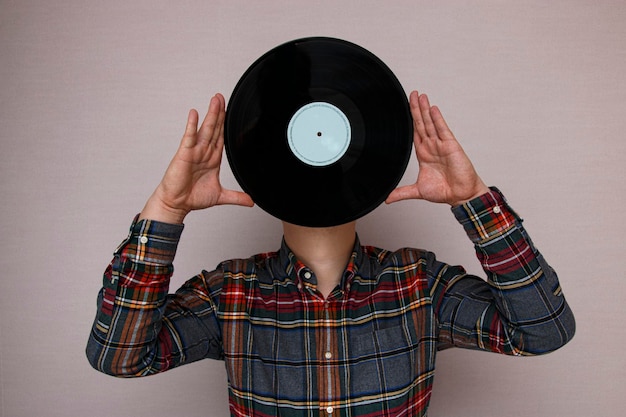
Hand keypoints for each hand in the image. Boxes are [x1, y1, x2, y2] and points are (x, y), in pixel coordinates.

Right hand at [140, 93, 253, 223]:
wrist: (177, 204)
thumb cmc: (193, 197)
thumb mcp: (220, 196)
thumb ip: (236, 197)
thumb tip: (251, 201)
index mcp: (213, 159)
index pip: (221, 137)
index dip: (224, 124)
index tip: (228, 111)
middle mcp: (204, 152)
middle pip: (214, 129)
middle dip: (219, 113)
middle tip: (221, 97)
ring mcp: (194, 152)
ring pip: (205, 130)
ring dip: (211, 115)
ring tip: (215, 100)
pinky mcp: (184, 154)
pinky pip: (189, 138)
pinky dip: (192, 126)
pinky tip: (194, 114)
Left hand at [386, 91, 488, 206]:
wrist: (460, 196)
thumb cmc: (444, 192)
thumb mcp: (418, 191)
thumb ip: (402, 192)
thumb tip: (387, 199)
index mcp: (424, 154)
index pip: (415, 133)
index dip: (411, 120)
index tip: (406, 107)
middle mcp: (432, 146)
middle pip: (422, 124)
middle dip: (416, 109)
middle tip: (412, 94)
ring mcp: (441, 145)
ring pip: (431, 123)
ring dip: (425, 109)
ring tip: (420, 96)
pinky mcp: (451, 146)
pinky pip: (443, 129)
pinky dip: (437, 119)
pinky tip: (432, 108)